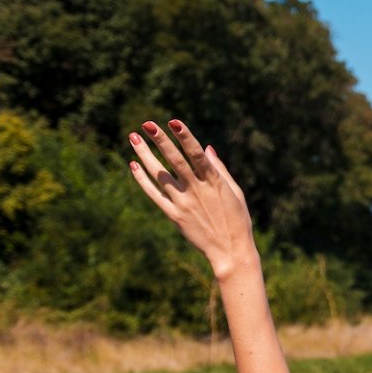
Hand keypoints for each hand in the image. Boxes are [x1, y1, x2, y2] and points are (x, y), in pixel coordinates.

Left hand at [127, 120, 254, 274]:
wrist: (230, 251)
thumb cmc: (237, 219)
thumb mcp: (235, 192)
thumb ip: (220, 169)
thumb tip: (206, 148)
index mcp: (214, 182)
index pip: (196, 154)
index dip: (185, 137)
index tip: (173, 121)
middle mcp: (197, 190)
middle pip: (174, 160)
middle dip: (160, 141)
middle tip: (147, 124)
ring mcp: (183, 202)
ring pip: (159, 175)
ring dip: (145, 155)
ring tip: (134, 137)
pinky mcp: (174, 215)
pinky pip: (153, 194)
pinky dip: (142, 179)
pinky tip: (133, 164)